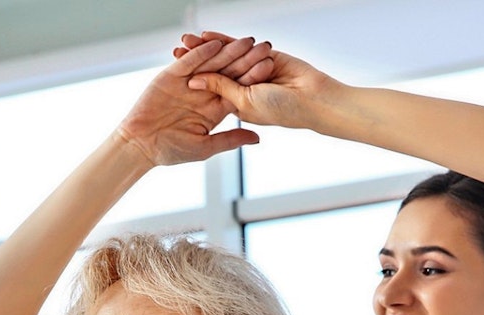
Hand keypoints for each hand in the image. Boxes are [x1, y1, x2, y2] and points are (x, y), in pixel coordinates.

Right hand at [115, 37, 267, 166]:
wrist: (140, 145)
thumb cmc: (170, 151)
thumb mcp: (205, 147)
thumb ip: (230, 139)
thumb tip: (258, 138)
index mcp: (214, 109)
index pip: (238, 90)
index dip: (254, 79)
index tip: (270, 69)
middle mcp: (204, 92)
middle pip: (228, 73)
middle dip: (246, 60)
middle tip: (264, 47)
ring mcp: (187, 83)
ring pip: (211, 64)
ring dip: (228, 52)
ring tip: (245, 42)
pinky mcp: (170, 76)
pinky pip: (188, 62)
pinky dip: (200, 53)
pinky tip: (214, 44)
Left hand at [178, 32, 339, 130]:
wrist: (313, 99)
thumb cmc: (282, 110)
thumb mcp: (244, 102)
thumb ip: (222, 89)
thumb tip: (196, 80)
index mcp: (236, 105)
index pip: (210, 91)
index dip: (192, 83)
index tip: (171, 77)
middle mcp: (242, 88)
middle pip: (214, 72)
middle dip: (194, 62)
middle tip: (174, 51)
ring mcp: (252, 72)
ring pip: (224, 58)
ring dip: (205, 49)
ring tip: (184, 40)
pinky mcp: (262, 55)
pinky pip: (239, 47)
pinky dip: (223, 41)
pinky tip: (206, 35)